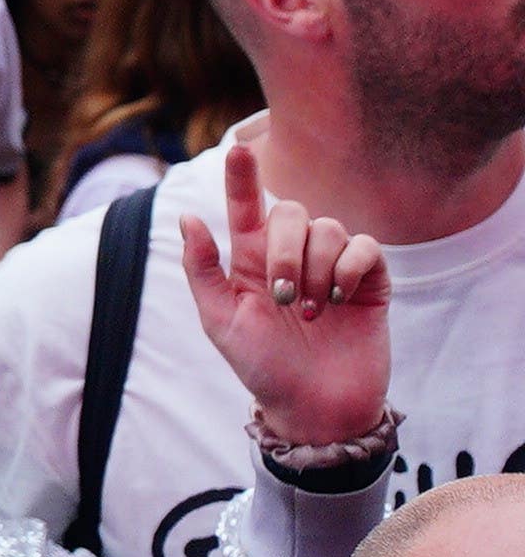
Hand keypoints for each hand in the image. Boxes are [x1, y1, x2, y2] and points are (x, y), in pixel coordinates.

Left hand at [184, 121, 393, 450]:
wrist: (314, 408)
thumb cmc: (262, 366)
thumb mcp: (221, 321)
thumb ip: (203, 270)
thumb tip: (187, 218)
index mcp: (252, 260)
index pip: (246, 206)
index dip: (242, 176)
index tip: (238, 148)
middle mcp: (293, 256)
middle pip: (291, 212)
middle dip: (285, 250)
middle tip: (283, 297)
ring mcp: (332, 266)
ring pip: (328, 228)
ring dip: (315, 268)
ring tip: (311, 311)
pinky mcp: (369, 281)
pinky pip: (364, 247)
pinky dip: (349, 267)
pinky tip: (339, 300)